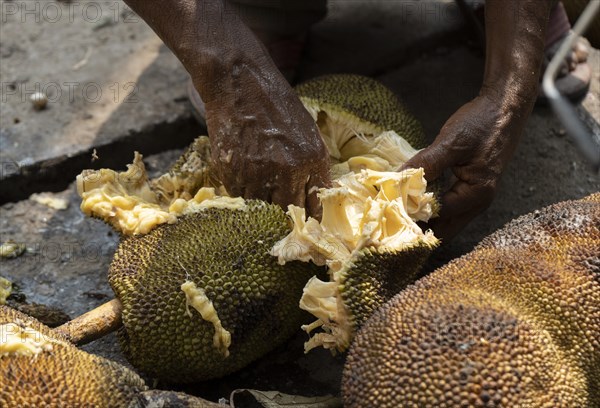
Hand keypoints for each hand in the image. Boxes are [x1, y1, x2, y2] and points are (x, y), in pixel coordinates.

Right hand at [202, 60, 329, 217]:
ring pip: (261, 207)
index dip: (311, 218)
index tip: (308, 222)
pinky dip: (243, 190)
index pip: (315, 207)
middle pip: (288, 212)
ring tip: (261, 185)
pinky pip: (240, 195)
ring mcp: (255, 173)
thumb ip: (316, 166)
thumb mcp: (309, 132)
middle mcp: (285, 170)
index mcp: (310, 160)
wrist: (239, 83)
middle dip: (286, 214)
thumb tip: (321, 195)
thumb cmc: (278, 105)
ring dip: (263, 202)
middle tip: (283, 211)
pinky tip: (245, 172)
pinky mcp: (231, 171)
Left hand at [401, 94, 526, 240]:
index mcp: (476, 195)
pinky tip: (410, 204)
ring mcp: (473, 197)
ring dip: (423, 221)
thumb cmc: (482, 124)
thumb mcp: (451, 143)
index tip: (388, 213)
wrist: (505, 107)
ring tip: (396, 220)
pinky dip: (429, 207)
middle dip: (419, 231)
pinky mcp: (467, 187)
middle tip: (391, 230)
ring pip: (445, 220)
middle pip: (444, 229)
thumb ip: (426, 163)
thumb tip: (398, 180)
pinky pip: (446, 206)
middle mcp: (477, 202)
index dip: (413, 215)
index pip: (439, 215)